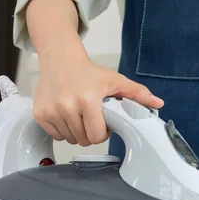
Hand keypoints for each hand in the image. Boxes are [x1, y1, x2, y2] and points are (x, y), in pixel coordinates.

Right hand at [33, 50, 163, 145]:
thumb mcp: (115, 80)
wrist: (60, 59)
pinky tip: (67, 115)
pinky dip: (63, 129)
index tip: (104, 122)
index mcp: (88, 99)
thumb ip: (137, 93)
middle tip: (92, 118)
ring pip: (69, 139)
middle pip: (83, 140)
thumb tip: (158, 103)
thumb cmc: (89, 72)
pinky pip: (55, 135)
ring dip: (77, 132)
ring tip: (80, 115)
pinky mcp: (40, 114)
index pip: (97, 136)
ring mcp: (51, 111)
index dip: (103, 133)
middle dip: (90, 133)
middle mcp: (67, 106)